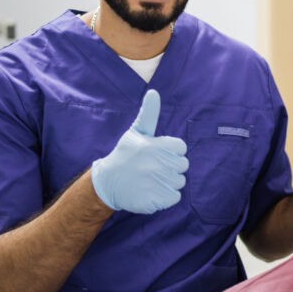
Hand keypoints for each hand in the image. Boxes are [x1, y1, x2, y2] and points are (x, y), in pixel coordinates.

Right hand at [91, 90, 187, 213]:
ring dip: (168, 182)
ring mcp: (156, 182)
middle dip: (171, 167)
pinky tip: (151, 191)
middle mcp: (157, 163)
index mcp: (156, 145)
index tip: (157, 153)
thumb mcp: (136, 132)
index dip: (171, 151)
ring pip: (179, 182)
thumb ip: (149, 113)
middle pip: (183, 166)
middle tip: (153, 168)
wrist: (108, 182)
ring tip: (150, 180)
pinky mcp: (156, 200)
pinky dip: (165, 197)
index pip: (181, 148)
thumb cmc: (126, 154)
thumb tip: (153, 92)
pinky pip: (174, 197)